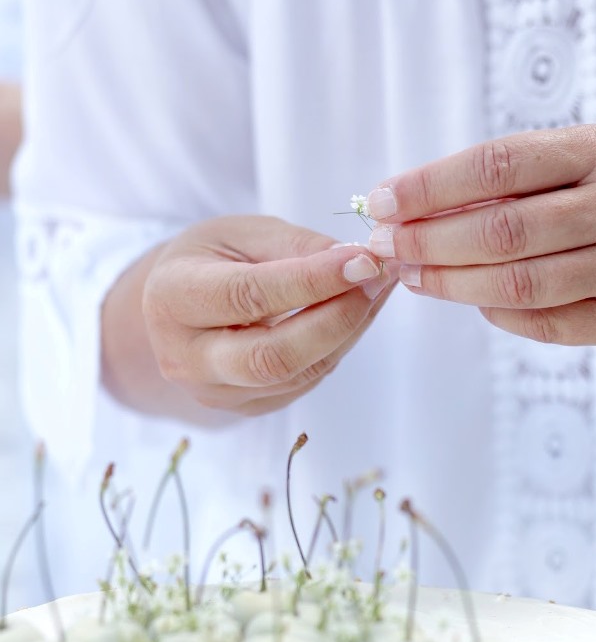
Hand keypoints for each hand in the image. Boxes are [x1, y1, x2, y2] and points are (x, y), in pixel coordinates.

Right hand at [103, 215, 392, 419]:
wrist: (176, 310)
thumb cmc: (210, 260)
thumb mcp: (241, 233)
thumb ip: (295, 246)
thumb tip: (357, 262)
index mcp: (172, 298)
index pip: (247, 296)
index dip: (310, 281)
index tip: (362, 260)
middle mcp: (186, 357)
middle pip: (270, 357)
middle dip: (335, 320)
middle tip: (377, 280)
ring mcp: (215, 392)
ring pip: (296, 374)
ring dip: (348, 332)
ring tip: (377, 289)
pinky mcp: (246, 408)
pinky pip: (304, 382)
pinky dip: (339, 346)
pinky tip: (359, 313)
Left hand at [366, 125, 595, 348]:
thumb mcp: (570, 165)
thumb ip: (501, 183)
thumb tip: (407, 210)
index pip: (499, 165)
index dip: (431, 186)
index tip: (383, 202)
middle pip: (503, 230)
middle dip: (429, 241)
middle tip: (387, 247)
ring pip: (518, 284)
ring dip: (450, 283)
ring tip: (412, 276)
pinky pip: (543, 324)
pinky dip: (497, 314)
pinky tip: (472, 300)